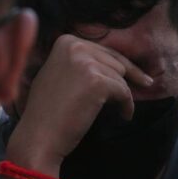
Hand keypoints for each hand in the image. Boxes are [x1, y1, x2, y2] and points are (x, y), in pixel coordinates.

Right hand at [6, 34, 152, 175]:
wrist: (39, 136)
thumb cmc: (48, 112)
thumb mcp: (58, 74)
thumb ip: (79, 62)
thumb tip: (112, 62)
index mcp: (65, 41)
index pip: (104, 51)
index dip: (120, 67)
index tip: (138, 77)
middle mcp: (74, 46)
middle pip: (115, 62)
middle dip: (122, 81)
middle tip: (127, 100)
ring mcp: (85, 62)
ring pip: (120, 77)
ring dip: (122, 96)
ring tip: (118, 112)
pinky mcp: (96, 81)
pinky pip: (124, 92)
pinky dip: (127, 106)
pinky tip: (124, 116)